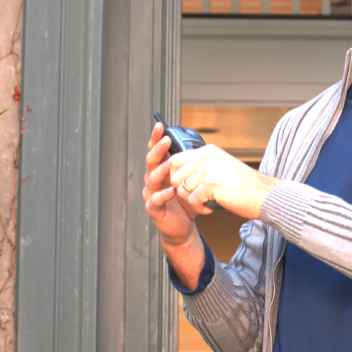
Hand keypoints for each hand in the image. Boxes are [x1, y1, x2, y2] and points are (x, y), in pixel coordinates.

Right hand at [143, 122, 198, 245]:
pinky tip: (171, 190)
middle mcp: (153, 180)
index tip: (160, 125)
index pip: (157, 151)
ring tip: (170, 164)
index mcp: (161, 170)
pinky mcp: (154, 209)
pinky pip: (155, 200)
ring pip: (151, 179)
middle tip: (165, 140)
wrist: (183, 226)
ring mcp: (151, 194)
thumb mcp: (190, 180)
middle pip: (151, 161)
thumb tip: (201, 146)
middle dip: (158, 149)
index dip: (156, 138)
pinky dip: (163, 195)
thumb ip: (191, 165)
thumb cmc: (186, 201)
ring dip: (161, 170)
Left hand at [169, 144, 279, 220]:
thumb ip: (203, 166)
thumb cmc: (245, 186)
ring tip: (207, 203)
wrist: (265, 195)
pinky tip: (211, 208)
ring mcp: (208, 169)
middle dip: (182, 191)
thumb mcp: (222, 167)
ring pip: (181, 189)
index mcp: (208, 151)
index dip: (177, 177)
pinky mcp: (211, 184)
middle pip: (174, 175)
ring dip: (192, 201)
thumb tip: (180, 175)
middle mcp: (206, 156)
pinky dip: (200, 208)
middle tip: (197, 198)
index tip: (187, 188)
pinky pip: (192, 200)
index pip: (176, 160)